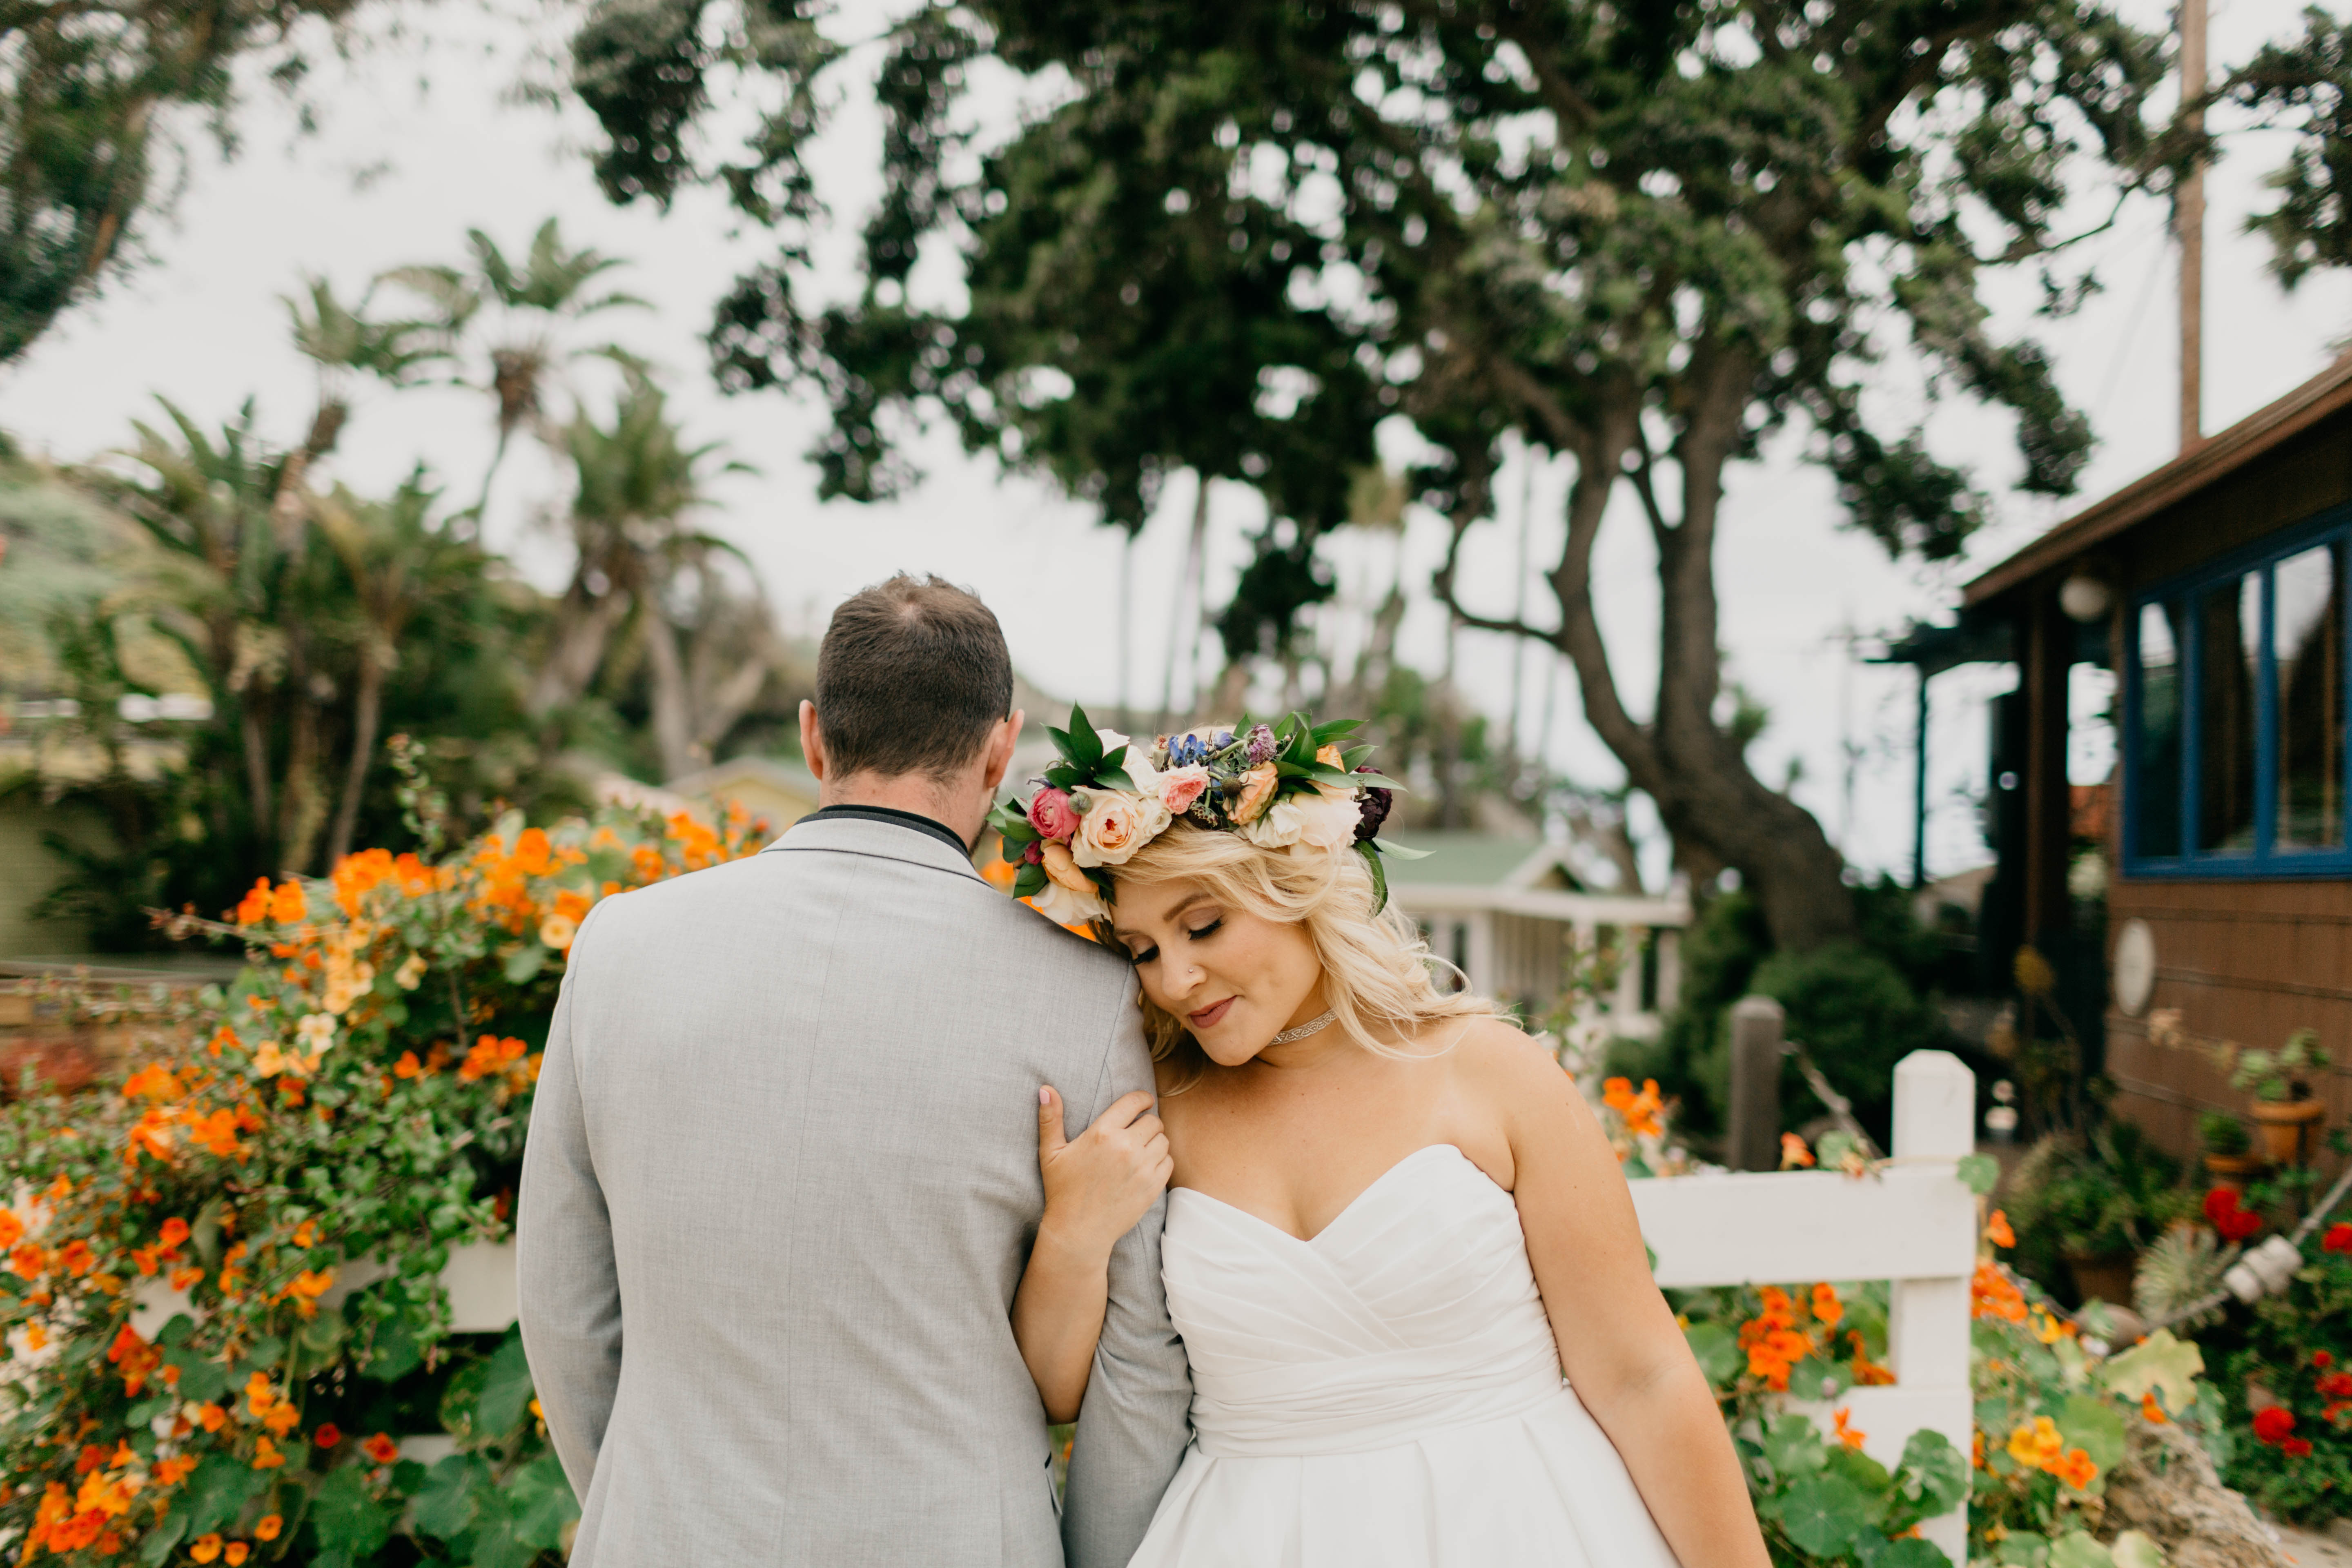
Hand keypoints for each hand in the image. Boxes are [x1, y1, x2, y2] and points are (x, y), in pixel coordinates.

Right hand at [1036, 1087, 1171, 1263]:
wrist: (1078, 1231)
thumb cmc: (1062, 1191)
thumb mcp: (1050, 1153)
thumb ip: (1050, 1119)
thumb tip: (1045, 1089)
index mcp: (1102, 1134)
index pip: (1134, 1102)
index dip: (1142, 1099)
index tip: (1144, 1102)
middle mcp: (1125, 1147)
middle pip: (1153, 1121)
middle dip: (1147, 1123)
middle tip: (1138, 1131)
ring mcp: (1141, 1167)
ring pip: (1163, 1140)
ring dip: (1155, 1142)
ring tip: (1141, 1150)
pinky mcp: (1152, 1186)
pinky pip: (1168, 1162)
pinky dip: (1161, 1161)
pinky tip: (1146, 1167)